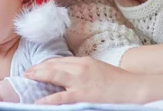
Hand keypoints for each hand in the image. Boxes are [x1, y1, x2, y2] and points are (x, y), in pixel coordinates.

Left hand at [24, 56, 142, 104]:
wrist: (134, 89)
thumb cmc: (119, 82)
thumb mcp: (99, 70)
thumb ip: (84, 70)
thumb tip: (70, 75)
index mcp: (84, 62)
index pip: (59, 61)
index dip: (46, 64)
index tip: (37, 67)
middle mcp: (80, 68)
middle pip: (53, 65)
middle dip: (38, 68)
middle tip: (27, 72)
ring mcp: (80, 82)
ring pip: (53, 75)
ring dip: (38, 76)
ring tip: (27, 78)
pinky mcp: (82, 95)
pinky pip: (60, 97)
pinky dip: (47, 99)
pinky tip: (38, 101)